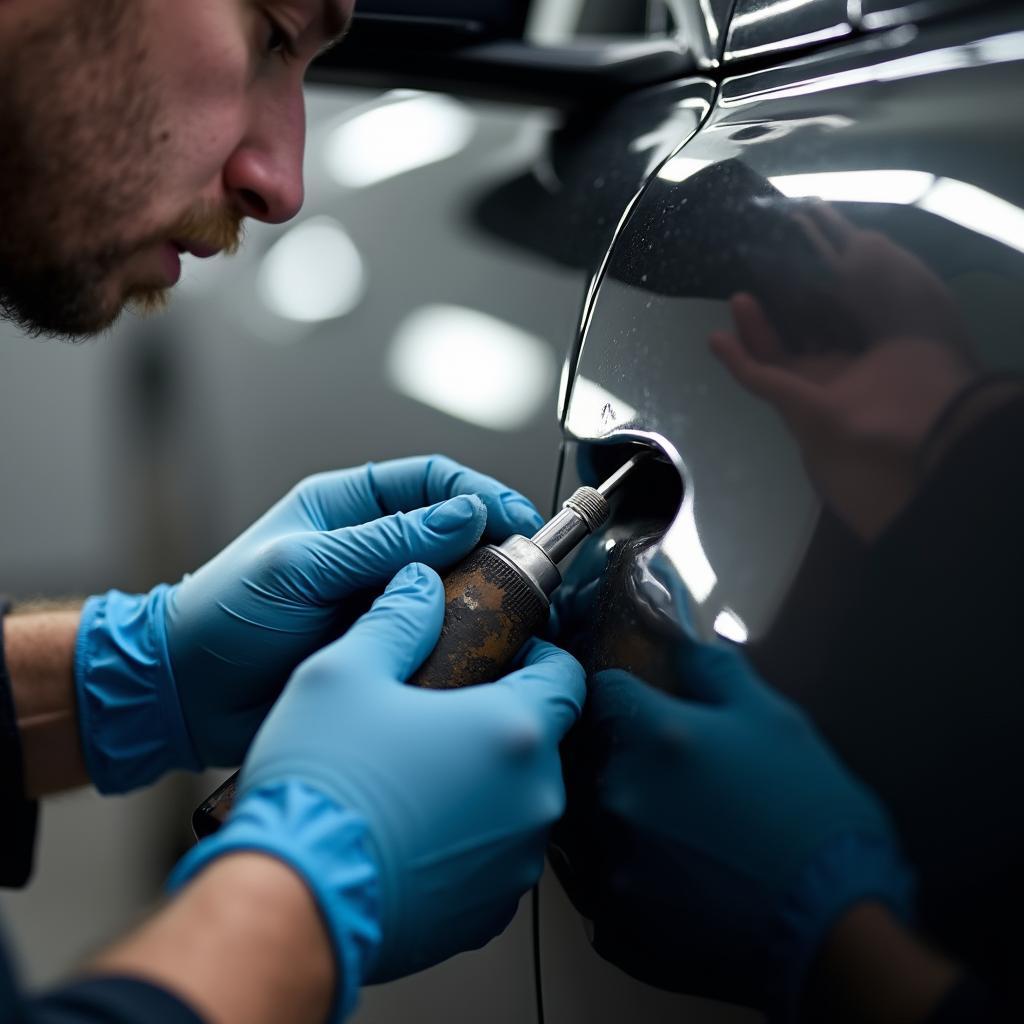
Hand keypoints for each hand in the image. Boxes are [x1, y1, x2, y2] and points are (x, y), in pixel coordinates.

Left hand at [75, 456, 544, 791]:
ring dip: (484, 595)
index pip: (430, 481)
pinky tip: (481, 650)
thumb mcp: (302, 567)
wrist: (187, 696)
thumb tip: (463, 514)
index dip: (480, 492)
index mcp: (347, 507)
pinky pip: (437, 633)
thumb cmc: (224, 616)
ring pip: (452, 586)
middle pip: (452, 532)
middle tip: (526, 570)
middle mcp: (372, 548)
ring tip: (515, 612)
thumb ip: (382, 540)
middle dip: (494, 544)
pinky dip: (463, 638)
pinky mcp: (385, 643)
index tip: (518, 518)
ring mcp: (381, 598)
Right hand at [171, 563, 584, 1014]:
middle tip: (443, 712)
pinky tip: (412, 828)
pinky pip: (493, 856)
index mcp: (513, 732)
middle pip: (540, 739)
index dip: (537, 656)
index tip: (506, 654)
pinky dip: (466, 837)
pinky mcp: (487, 912)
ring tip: (419, 773)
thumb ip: (397, 619)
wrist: (290, 903)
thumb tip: (419, 587)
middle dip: (500, 720)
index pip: (565, 676)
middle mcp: (532, 800)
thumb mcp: (345, 673)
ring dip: (483, 781)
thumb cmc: (321, 789)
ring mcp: (514, 863)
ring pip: (517, 800)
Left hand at [581, 637, 912, 1016]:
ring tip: (675, 831)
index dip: (621, 694)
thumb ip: (713, 668)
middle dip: (619, 757)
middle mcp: (618, 795)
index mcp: (653, 736)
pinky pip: (596, 883)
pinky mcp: (611, 923)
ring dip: (616, 817)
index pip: (600, 691)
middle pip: (586, 756)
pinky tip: (671, 876)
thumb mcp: (774, 720)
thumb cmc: (812, 820)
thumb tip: (681, 636)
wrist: (837, 932)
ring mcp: (609, 864)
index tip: (636, 705)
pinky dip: (624, 875)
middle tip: (672, 779)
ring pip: (584, 820)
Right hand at [711, 204, 974, 540]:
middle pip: (799, 326)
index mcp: (874, 333)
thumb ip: (879, 263)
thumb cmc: (925, 349)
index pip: (835, 301)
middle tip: (759, 272)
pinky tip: (717, 338)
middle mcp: (843, 359)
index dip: (814, 276)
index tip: (793, 248)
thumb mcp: (913, 290)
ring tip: (738, 296)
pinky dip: (736, 360)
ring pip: (773, 351)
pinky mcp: (795, 403)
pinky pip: (759, 380)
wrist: (924, 416)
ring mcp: (815, 384)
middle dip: (778, 300)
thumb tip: (847, 237)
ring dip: (752, 326)